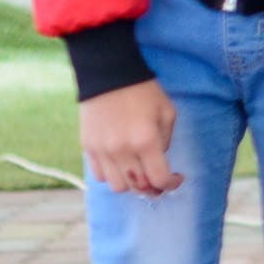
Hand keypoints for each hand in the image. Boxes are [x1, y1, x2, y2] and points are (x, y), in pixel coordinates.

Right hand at [80, 79, 179, 196]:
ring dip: (131, 183)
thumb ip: (165, 141)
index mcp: (146, 141)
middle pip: (138, 187)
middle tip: (158, 178)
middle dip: (152, 187)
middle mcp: (122, 151)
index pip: (159, 179)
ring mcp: (102, 151)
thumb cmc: (144, 92)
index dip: (171, 184)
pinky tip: (120, 164)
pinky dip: (112, 175)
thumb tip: (158, 161)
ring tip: (138, 171)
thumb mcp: (167, 113)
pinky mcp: (87, 148)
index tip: (176, 178)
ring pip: (117, 186)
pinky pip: (99, 175)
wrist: (108, 75)